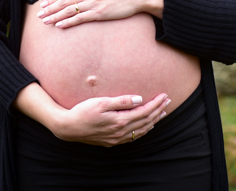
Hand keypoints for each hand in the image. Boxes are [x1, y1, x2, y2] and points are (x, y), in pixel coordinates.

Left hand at [37, 0, 162, 27]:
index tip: (43, 4)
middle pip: (64, 1)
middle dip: (50, 9)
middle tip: (39, 15)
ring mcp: (94, 2)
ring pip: (69, 10)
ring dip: (55, 16)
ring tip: (45, 22)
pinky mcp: (100, 13)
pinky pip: (80, 18)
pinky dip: (68, 22)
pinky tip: (60, 25)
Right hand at [54, 93, 170, 145]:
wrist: (68, 128)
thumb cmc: (82, 111)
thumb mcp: (101, 102)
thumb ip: (121, 101)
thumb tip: (139, 99)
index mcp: (119, 121)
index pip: (144, 112)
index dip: (155, 104)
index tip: (164, 95)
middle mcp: (120, 132)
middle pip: (145, 121)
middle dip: (158, 111)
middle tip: (168, 101)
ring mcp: (116, 139)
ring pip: (141, 130)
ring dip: (153, 121)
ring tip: (162, 113)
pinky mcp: (112, 141)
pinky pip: (133, 137)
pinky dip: (143, 130)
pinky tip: (147, 126)